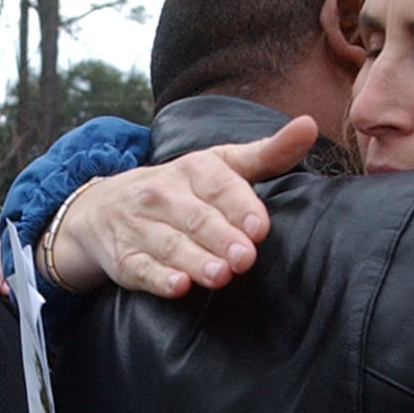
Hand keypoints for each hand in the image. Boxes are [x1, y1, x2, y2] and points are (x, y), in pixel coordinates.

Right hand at [48, 116, 317, 296]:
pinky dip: (157, 278)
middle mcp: (163, 194)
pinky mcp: (125, 258)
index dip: (239, 206)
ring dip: (194, 260)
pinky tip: (177, 286)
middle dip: (220, 237)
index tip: (259, 227)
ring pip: (169, 244)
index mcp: (192, 169)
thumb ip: (267, 153)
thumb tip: (309, 125)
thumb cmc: (181, 189)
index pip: (218, 184)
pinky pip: (140, 268)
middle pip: (195, 217)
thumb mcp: (220, 165)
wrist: (105, 207)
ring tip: (219, 275)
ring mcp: (141, 227)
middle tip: (244, 258)